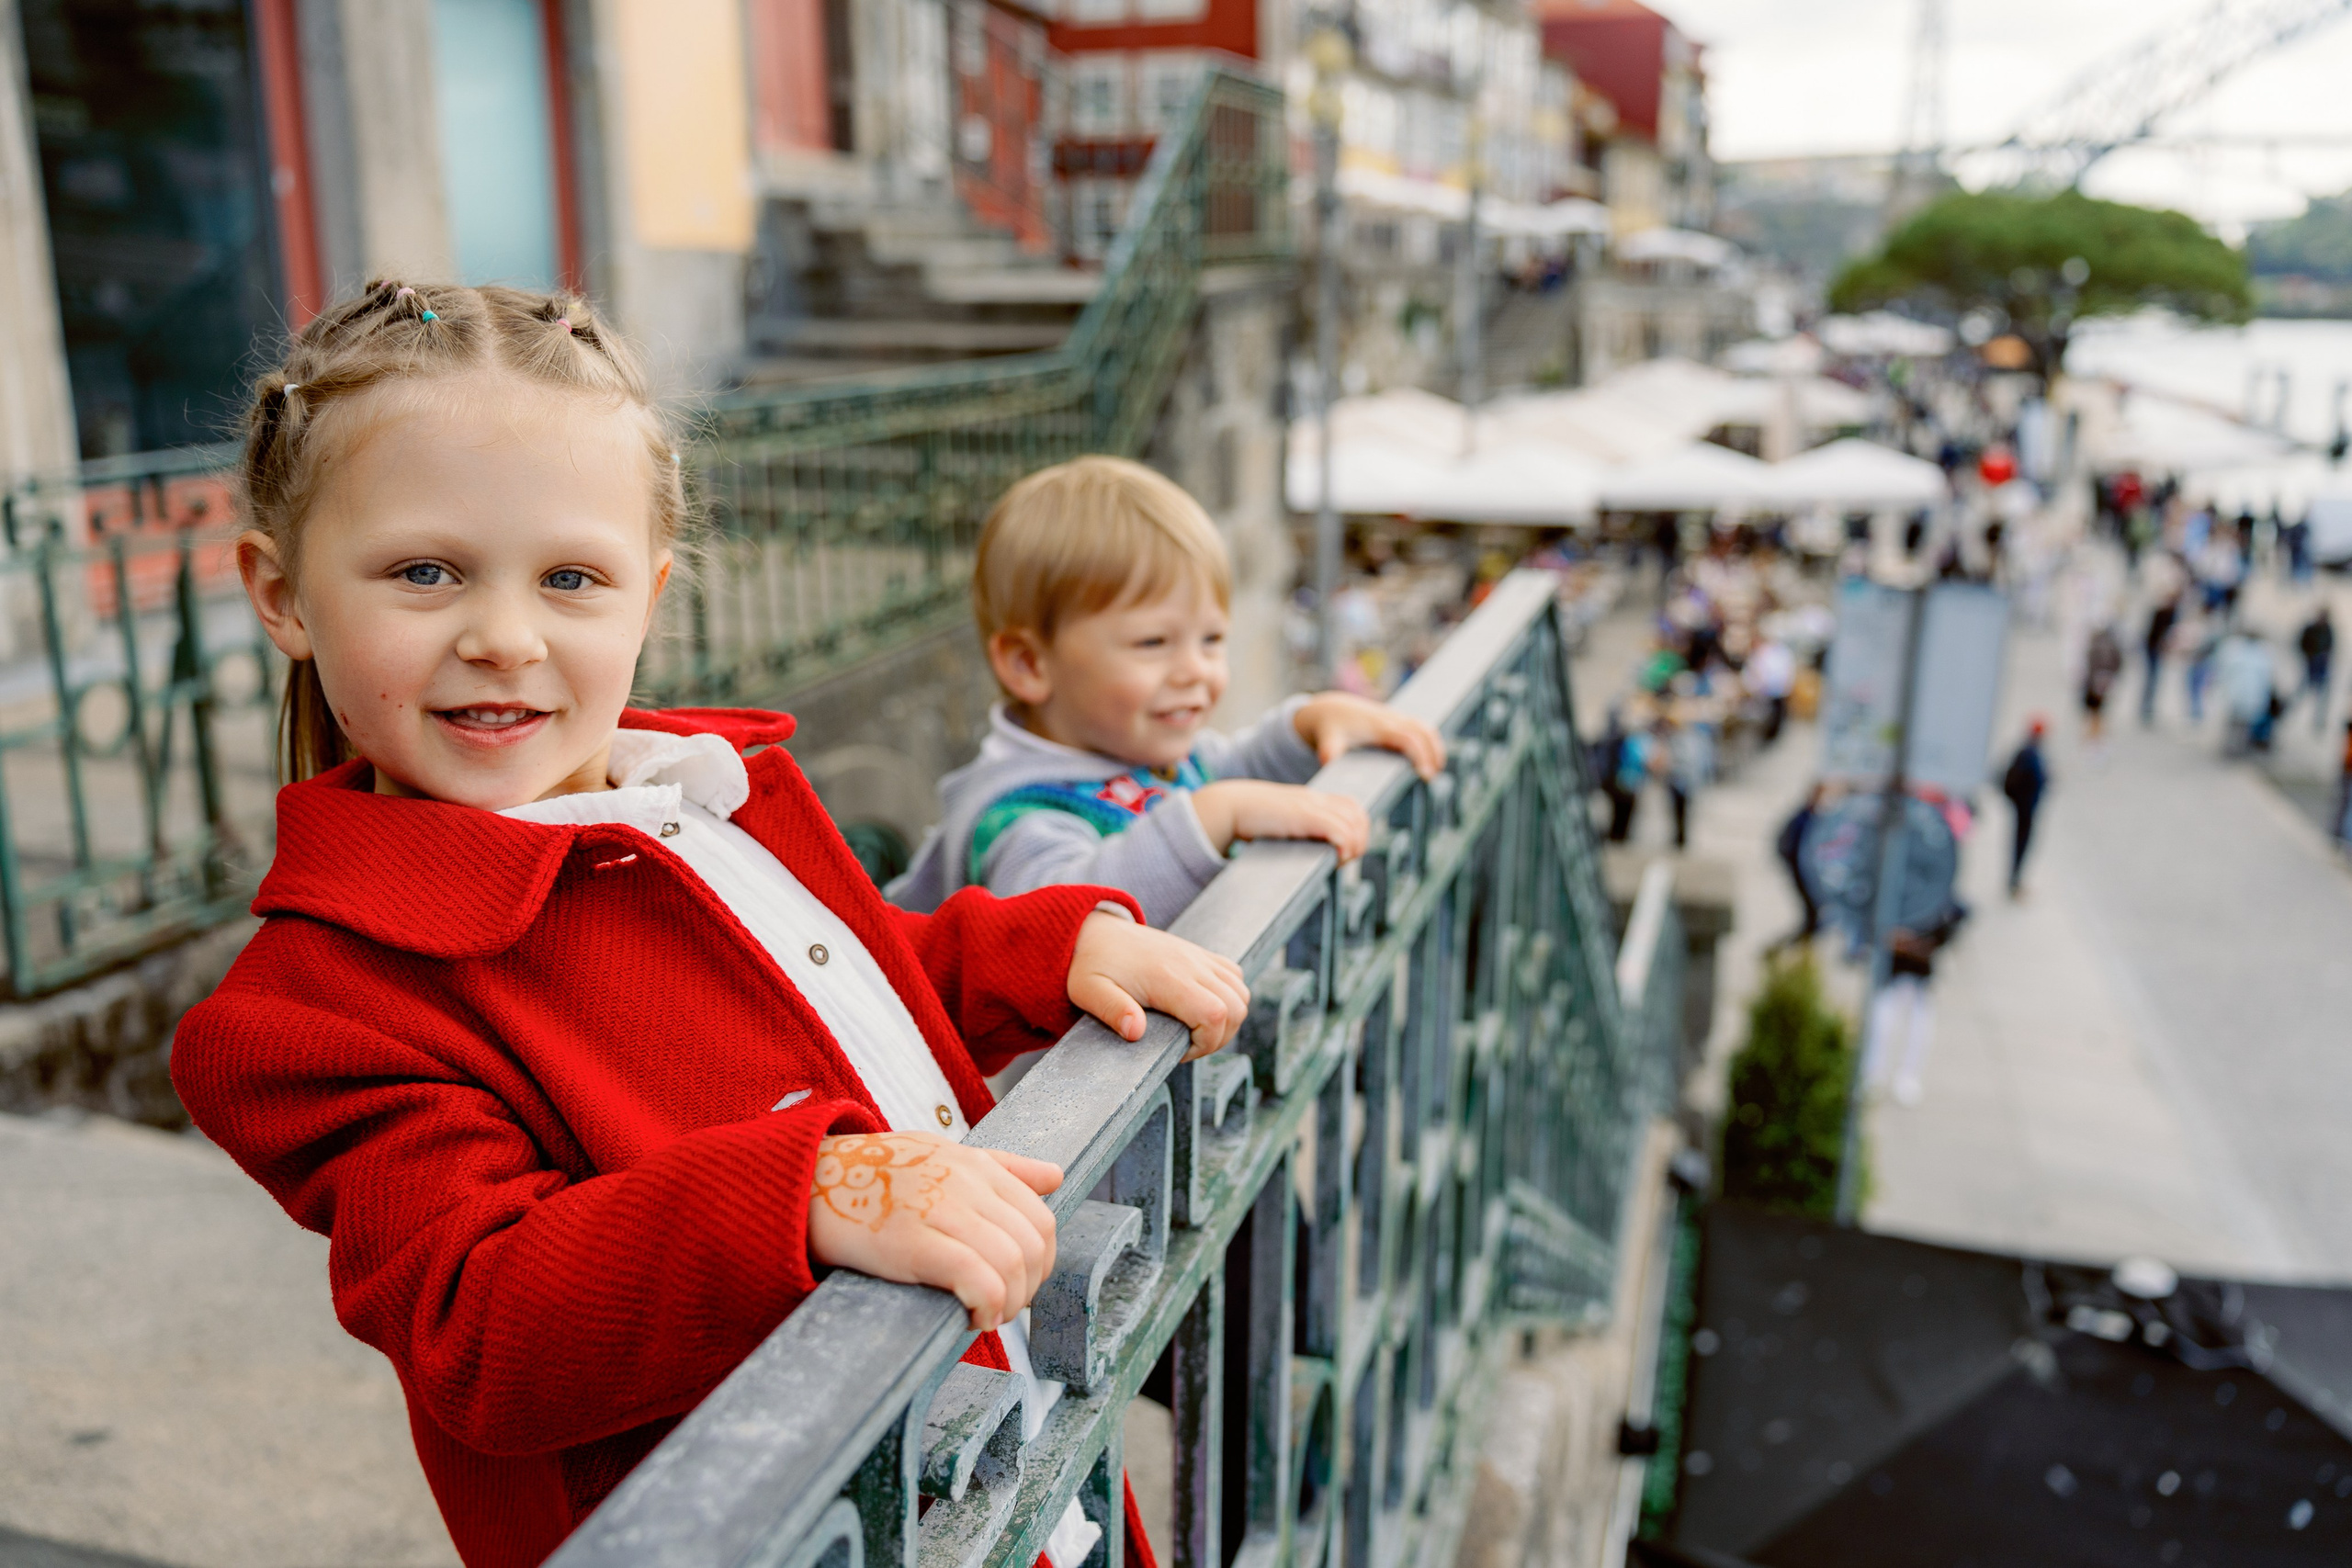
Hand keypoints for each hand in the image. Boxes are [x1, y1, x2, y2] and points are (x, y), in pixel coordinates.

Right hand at [806, 1131, 1062, 1330]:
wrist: (803, 1181)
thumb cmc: (872, 1176)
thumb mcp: (940, 1154)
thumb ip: (1001, 1167)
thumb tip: (1055, 1176)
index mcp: (975, 1165)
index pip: (1041, 1218)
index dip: (1041, 1263)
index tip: (1017, 1286)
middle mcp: (965, 1182)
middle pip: (1033, 1245)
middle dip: (1028, 1288)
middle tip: (1000, 1308)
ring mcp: (940, 1209)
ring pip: (1012, 1263)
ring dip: (1008, 1304)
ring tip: (982, 1317)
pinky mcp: (912, 1242)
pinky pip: (977, 1278)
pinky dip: (986, 1307)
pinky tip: (970, 1320)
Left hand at [1068, 909, 1248, 1060]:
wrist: (1095, 930)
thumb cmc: (1090, 965)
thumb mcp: (1089, 991)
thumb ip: (1112, 1010)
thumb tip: (1136, 1032)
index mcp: (1166, 977)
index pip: (1214, 1014)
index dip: (1207, 1043)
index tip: (1180, 1051)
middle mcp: (1190, 964)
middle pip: (1236, 1007)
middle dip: (1220, 1037)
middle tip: (1188, 1046)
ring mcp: (1198, 957)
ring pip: (1240, 993)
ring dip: (1228, 1019)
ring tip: (1196, 1030)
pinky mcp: (1199, 954)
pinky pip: (1234, 976)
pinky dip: (1230, 997)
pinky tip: (1203, 1007)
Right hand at [1192, 779, 1370, 861]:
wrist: (1228, 805)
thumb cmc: (1248, 819)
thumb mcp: (1279, 821)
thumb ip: (1295, 830)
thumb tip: (1303, 853)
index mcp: (1310, 799)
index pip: (1351, 807)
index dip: (1356, 830)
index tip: (1343, 852)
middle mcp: (1315, 799)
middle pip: (1358, 816)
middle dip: (1359, 841)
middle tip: (1343, 860)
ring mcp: (1310, 806)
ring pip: (1353, 824)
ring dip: (1353, 847)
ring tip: (1338, 862)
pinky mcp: (1303, 816)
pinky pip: (1338, 829)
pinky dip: (1344, 846)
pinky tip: (1334, 859)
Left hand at [1293, 692, 1446, 777]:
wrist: (1329, 709)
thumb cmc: (1330, 728)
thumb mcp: (1327, 741)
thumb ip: (1329, 753)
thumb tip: (1328, 764)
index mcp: (1378, 726)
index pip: (1409, 738)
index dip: (1421, 755)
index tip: (1426, 775)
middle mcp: (1391, 719)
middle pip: (1423, 731)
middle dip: (1434, 753)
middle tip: (1433, 777)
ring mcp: (1395, 717)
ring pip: (1425, 726)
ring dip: (1435, 746)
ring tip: (1436, 769)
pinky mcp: (1396, 718)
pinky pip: (1420, 726)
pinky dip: (1429, 740)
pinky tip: (1430, 757)